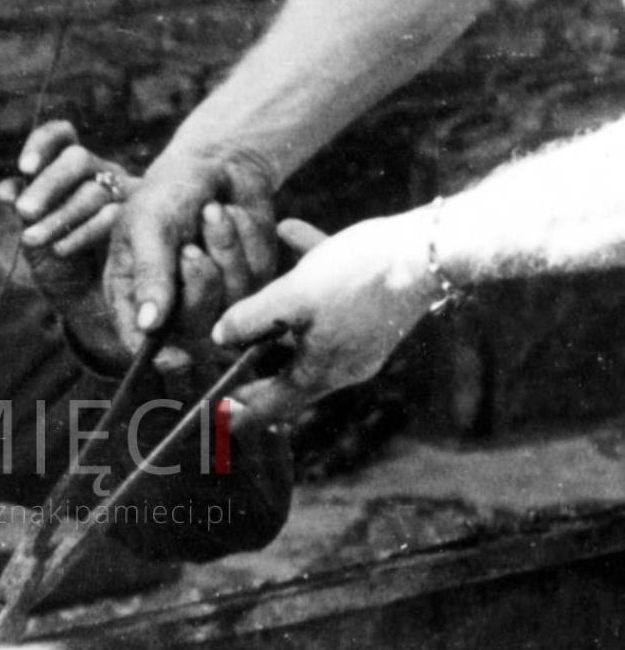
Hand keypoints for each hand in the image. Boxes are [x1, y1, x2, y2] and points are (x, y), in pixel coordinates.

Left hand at [0, 120, 134, 259]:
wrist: (88, 306)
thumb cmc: (59, 264)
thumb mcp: (34, 236)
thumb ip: (23, 209)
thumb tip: (6, 190)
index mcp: (70, 169)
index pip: (61, 136)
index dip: (42, 144)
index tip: (24, 169)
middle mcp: (99, 173)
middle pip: (77, 159)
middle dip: (48, 185)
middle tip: (23, 211)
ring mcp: (122, 194)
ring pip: (92, 191)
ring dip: (58, 216)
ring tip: (30, 239)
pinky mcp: (136, 221)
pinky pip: (111, 217)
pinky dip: (81, 233)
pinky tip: (59, 249)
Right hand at [107, 144, 276, 365]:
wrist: (217, 159)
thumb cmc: (169, 190)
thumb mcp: (149, 224)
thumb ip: (149, 274)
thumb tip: (148, 325)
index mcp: (133, 293)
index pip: (140, 342)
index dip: (159, 356)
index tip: (179, 358)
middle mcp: (171, 304)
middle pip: (193, 328)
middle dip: (198, 284)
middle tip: (191, 246)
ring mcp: (213, 295)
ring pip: (229, 302)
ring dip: (223, 251)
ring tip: (212, 212)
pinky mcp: (249, 281)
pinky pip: (256, 278)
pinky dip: (245, 240)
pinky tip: (232, 216)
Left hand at [212, 214, 435, 429]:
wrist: (432, 249)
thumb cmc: (358, 276)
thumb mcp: (291, 298)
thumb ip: (250, 320)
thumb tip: (219, 338)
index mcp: (320, 372)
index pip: (272, 406)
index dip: (241, 413)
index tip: (217, 418)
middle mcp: (344, 365)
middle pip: (289, 374)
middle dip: (257, 367)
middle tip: (228, 366)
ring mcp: (364, 339)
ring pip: (309, 331)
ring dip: (279, 317)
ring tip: (252, 302)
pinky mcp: (378, 310)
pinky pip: (334, 296)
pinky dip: (310, 274)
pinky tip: (291, 231)